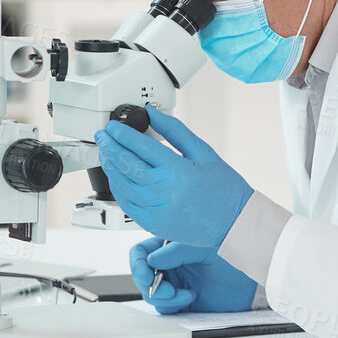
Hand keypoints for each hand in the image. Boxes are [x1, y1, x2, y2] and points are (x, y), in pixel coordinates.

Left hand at [94, 105, 252, 249]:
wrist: (234, 223)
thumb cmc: (224, 189)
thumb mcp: (203, 152)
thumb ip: (175, 131)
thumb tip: (152, 114)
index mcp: (179, 170)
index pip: (141, 147)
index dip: (122, 134)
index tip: (113, 126)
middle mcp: (165, 191)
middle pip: (126, 165)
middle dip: (110, 147)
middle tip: (103, 136)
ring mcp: (157, 210)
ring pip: (122, 185)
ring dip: (110, 167)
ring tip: (107, 154)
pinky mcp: (154, 224)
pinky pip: (127, 205)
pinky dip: (118, 189)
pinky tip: (117, 178)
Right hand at [130, 236, 256, 314]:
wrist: (252, 271)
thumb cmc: (232, 251)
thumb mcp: (201, 246)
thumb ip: (175, 252)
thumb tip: (152, 261)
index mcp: (170, 247)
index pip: (140, 253)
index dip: (138, 266)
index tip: (148, 277)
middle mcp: (170, 265)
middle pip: (142, 278)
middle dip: (152, 287)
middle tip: (169, 291)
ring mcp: (176, 283)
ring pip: (152, 296)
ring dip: (164, 299)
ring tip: (185, 295)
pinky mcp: (183, 301)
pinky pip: (165, 308)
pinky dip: (173, 306)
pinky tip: (190, 298)